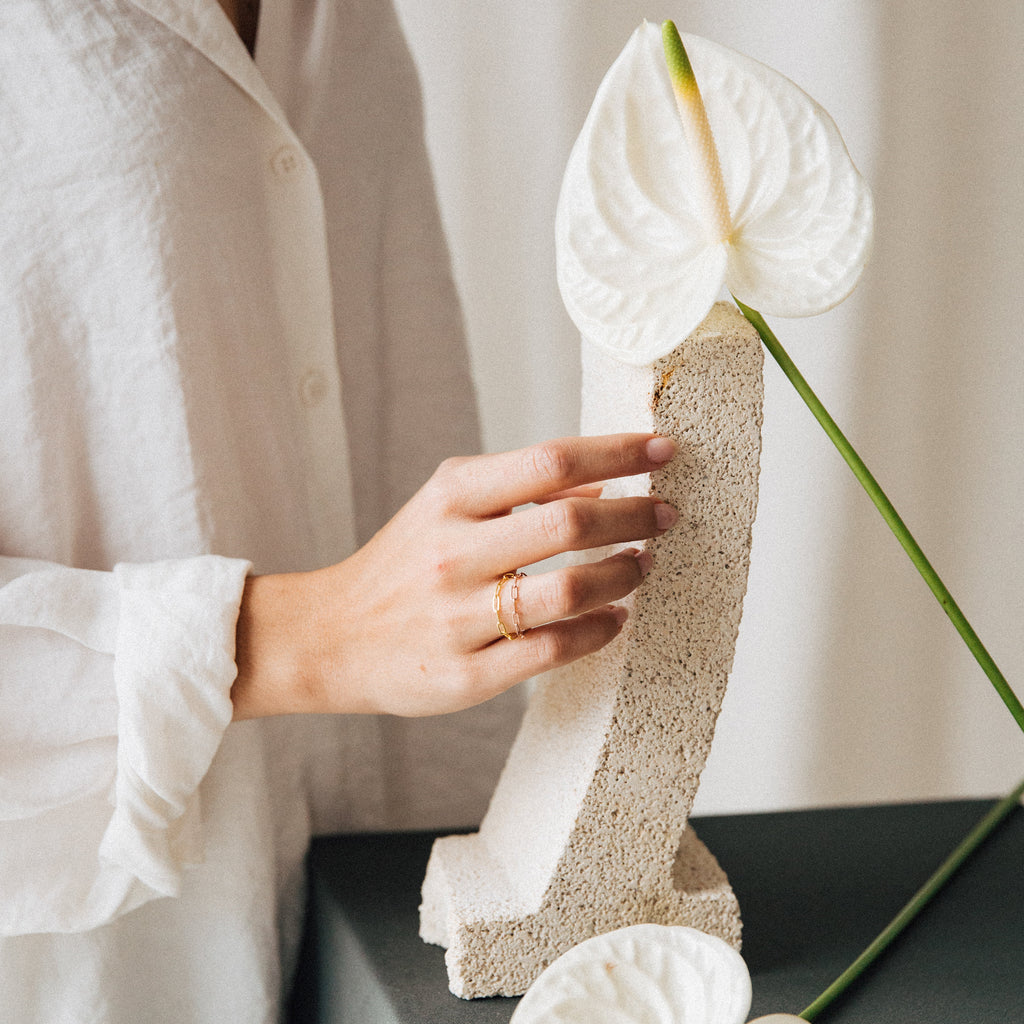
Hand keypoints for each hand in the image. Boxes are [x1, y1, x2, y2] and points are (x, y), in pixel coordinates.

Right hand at [231, 433, 677, 718]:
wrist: (331, 637)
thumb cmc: (402, 565)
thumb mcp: (444, 507)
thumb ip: (515, 490)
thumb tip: (601, 477)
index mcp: (450, 497)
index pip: (550, 461)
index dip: (618, 451)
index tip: (662, 449)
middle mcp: (453, 552)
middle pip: (570, 522)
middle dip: (635, 515)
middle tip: (666, 515)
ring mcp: (458, 617)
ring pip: (568, 589)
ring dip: (624, 573)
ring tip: (644, 563)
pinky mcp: (466, 674)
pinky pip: (553, 649)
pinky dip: (599, 629)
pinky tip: (616, 617)